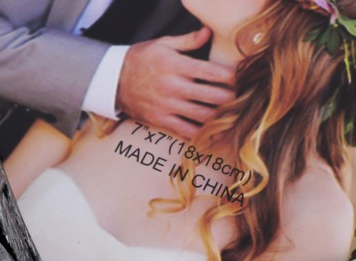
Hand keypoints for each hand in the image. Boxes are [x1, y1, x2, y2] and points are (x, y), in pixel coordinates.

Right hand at [116, 27, 234, 139]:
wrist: (113, 81)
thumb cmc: (141, 60)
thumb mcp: (162, 44)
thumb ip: (187, 41)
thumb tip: (208, 31)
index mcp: (175, 65)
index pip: (211, 72)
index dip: (230, 76)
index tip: (240, 78)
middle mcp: (173, 87)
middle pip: (212, 96)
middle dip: (230, 99)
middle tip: (241, 99)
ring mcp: (168, 106)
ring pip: (203, 116)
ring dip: (220, 117)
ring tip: (231, 115)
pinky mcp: (162, 121)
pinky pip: (187, 131)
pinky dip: (202, 133)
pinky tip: (213, 132)